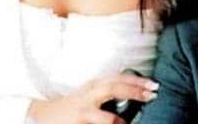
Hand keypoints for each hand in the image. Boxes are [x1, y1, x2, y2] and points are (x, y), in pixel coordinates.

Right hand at [27, 73, 158, 123]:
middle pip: (114, 89)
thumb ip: (110, 90)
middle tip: (152, 96)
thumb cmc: (74, 105)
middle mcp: (89, 96)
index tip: (153, 85)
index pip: (119, 78)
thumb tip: (139, 91)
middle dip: (134, 92)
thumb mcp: (91, 93)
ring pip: (106, 118)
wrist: (44, 115)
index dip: (137, 81)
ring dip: (120, 121)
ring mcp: (83, 112)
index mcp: (94, 85)